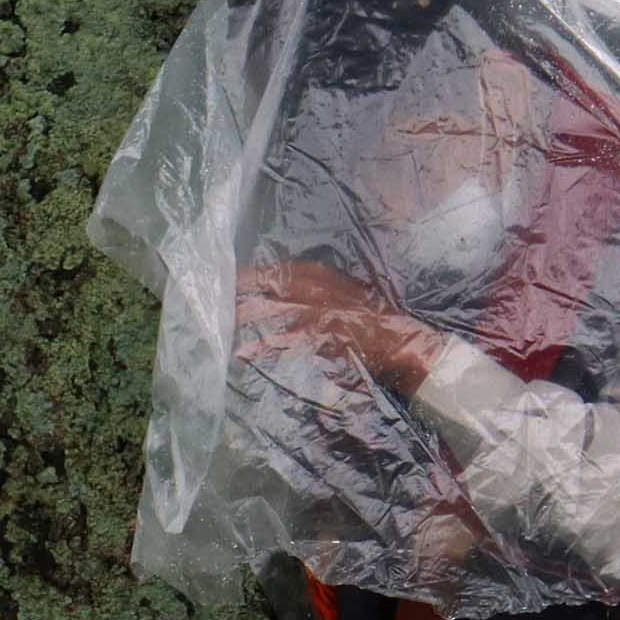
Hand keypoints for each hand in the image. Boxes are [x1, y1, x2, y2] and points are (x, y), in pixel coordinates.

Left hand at [234, 258, 443, 393]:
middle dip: (242, 291)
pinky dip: (267, 344)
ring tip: (223, 326)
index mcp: (326, 275)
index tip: (227, 280)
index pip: (280, 269)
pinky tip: (247, 351)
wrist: (405, 341)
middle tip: (215, 301)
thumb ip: (321, 292)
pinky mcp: (327, 333)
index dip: (251, 274)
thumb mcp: (347, 297)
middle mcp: (322, 287)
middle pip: (272, 284)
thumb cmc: (376, 322)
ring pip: (276, 307)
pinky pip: (289, 337)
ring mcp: (325, 309)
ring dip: (248, 316)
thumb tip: (287, 290)